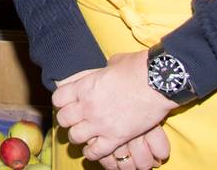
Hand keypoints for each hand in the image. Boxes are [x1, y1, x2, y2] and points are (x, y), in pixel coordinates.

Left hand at [53, 51, 177, 161]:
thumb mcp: (113, 64)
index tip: (67, 103)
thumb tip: (105, 72)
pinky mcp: (116, 137)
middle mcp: (87, 106)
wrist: (158, 81)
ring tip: (82, 135)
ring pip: (75, 137)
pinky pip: (96, 151)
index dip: (61, 101)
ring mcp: (100, 123)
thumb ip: (103, 72)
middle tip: (74, 120)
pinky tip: (93, 149)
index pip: (58, 98)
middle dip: (67, 120)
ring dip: (77, 136)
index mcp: (84, 86)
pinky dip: (92, 152)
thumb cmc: (137, 68)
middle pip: (63, 119)